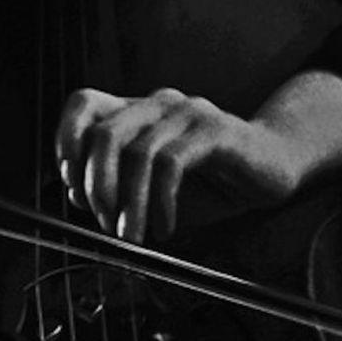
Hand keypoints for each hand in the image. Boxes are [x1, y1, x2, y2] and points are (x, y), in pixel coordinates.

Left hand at [55, 87, 302, 243]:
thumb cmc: (209, 181)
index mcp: (136, 111)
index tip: (71, 187)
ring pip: (137, 152)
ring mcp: (186, 112)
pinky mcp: (214, 129)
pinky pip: (172, 164)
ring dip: (128, 203)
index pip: (84, 104)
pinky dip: (160, 202)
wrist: (274, 167)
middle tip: (104, 224)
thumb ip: (117, 187)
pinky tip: (164, 227)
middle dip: (95, 185)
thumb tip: (75, 196)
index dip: (67, 140)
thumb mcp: (155, 188)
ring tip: (131, 237)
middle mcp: (156, 104)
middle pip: (104, 132)